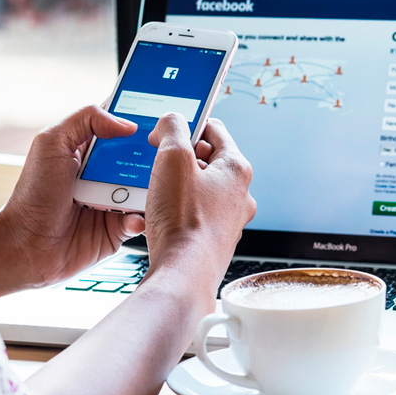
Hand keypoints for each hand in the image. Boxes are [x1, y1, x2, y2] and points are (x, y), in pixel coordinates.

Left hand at [0, 105, 145, 294]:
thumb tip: (128, 124)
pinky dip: (142, 218)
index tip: (161, 115)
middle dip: (156, 156)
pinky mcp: (119, 228)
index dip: (142, 121)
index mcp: (91, 151)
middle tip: (166, 154)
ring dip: (152, 189)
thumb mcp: (52, 143)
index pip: (121, 128)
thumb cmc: (32, 194)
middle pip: (143, 159)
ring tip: (152, 188)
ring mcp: (114, 201)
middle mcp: (106, 175)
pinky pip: (141, 219)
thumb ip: (87, 120)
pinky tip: (134, 217)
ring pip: (147, 189)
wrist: (26, 245)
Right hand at [144, 113, 255, 303]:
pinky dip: (180, 207)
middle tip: (158, 161)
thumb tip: (172, 120)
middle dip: (181, 157)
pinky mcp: (216, 239)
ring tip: (156, 189)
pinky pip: (196, 212)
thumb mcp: (172, 158)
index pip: (215, 130)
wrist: (183, 274)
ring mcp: (229, 218)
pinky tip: (162, 214)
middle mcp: (239, 194)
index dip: (188, 124)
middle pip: (208, 159)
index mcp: (236, 169)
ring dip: (178, 183)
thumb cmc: (183, 220)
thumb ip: (172, 128)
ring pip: (201, 188)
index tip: (168, 130)